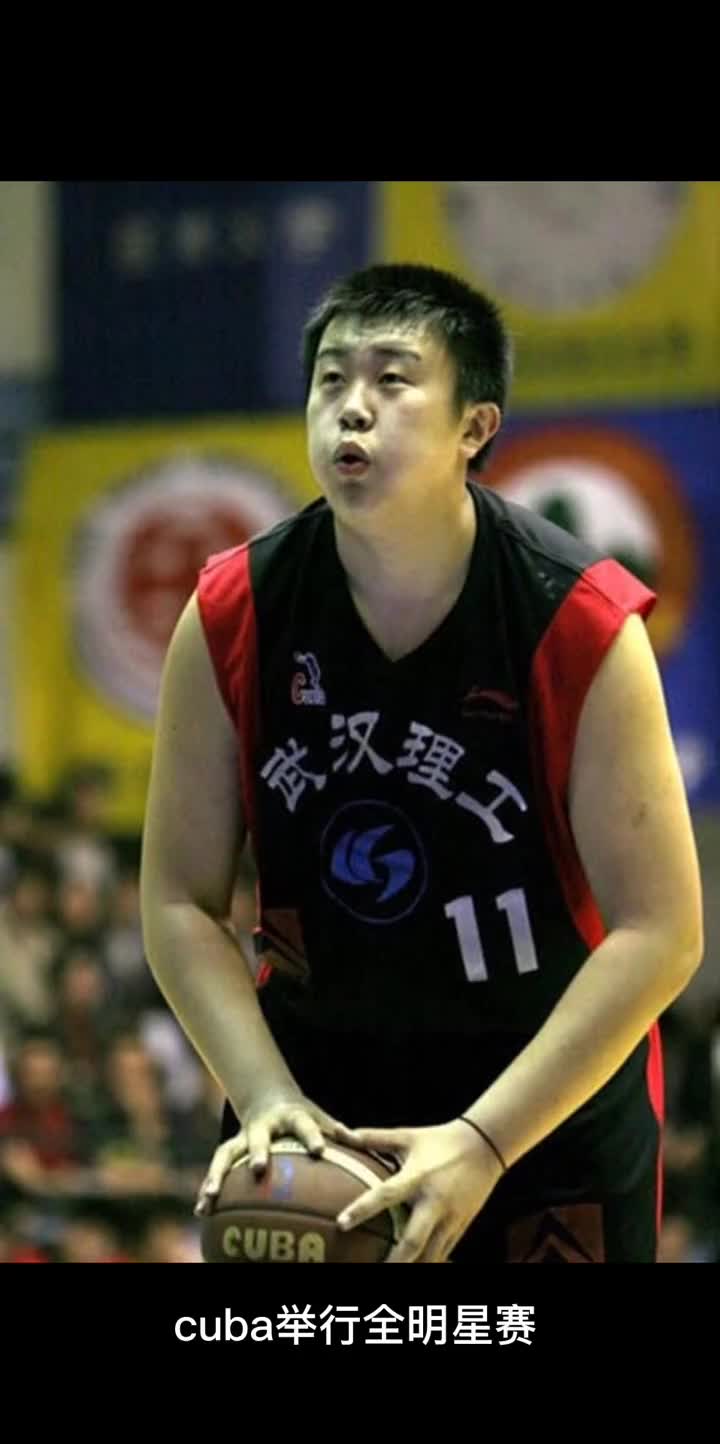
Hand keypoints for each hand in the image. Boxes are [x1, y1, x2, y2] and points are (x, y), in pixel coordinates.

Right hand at [194, 1093, 354, 1215]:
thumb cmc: (302, 1117)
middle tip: (259, 1169)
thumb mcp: (320, 1118)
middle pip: (259, 1138)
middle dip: (258, 1152)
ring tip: (210, 1197)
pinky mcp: (229, 1150)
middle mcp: (263, 1126)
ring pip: (227, 1154)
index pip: (304, 1125)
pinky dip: (208, 1189)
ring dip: (218, 1175)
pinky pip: (217, 1170)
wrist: (268, 1099)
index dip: (312, 1136)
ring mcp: (243, 1138)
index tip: (320, 1150)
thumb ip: (339, 1132)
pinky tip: (202, 1212)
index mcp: (291, 1117)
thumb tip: (365, 1143)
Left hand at [336, 1119, 503, 1261]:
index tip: (341, 1224)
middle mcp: (434, 1202)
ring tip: (392, 1278)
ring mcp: (450, 1218)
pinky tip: (413, 1271)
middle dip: (394, 1262)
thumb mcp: (407, 1136)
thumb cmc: (439, 1140)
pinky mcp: (461, 1227)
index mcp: (417, 1177)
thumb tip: (339, 1131)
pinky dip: (427, 1265)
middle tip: (373, 1273)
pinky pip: (442, 1254)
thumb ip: (373, 1138)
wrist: (485, 1146)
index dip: (363, 1209)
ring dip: (412, 1269)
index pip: (386, 1194)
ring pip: (431, 1256)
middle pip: (413, 1240)